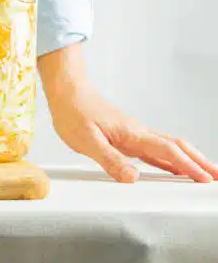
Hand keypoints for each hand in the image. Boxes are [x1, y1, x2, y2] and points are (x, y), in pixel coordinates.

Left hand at [39, 43, 217, 182]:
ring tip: (204, 174)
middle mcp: (137, 132)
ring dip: (188, 160)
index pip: (166, 151)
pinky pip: (155, 148)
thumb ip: (109, 159)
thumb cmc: (72, 111)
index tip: (205, 180)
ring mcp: (133, 133)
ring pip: (168, 146)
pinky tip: (173, 168)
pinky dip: (170, 158)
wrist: (66, 90)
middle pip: (176, 146)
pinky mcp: (126, 134)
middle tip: (217, 177)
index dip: (187, 166)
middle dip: (199, 162)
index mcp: (131, 134)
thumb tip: (132, 178)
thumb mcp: (85, 139)